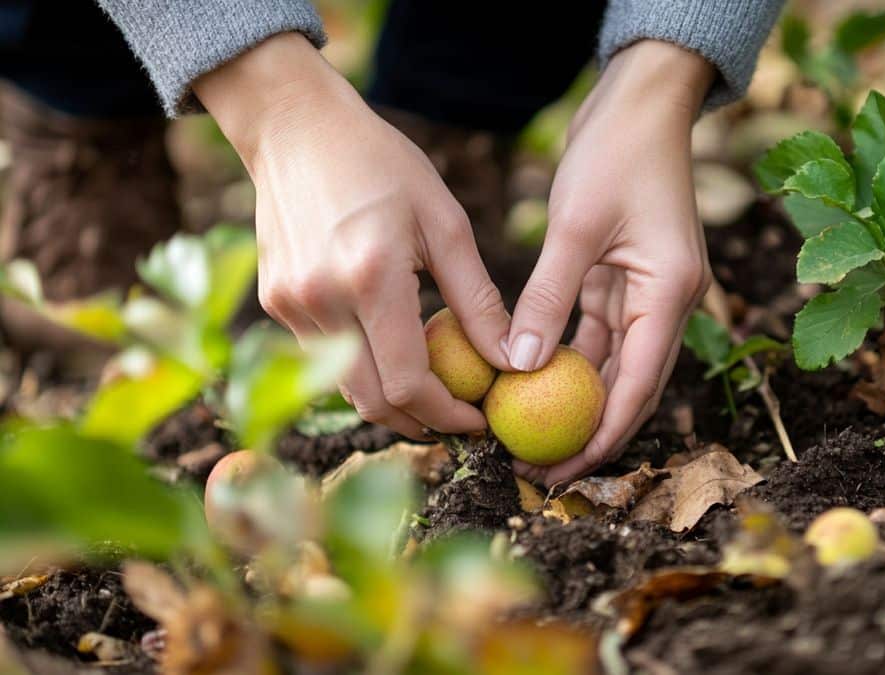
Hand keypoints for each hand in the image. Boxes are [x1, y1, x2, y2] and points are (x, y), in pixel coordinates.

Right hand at [195, 33, 509, 438]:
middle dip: (421, 422)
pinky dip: (361, 367)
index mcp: (371, 279)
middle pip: (374, 401)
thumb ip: (478, 300)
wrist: (296, 128)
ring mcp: (290, 306)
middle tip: (459, 419)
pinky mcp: (274, 304)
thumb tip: (513, 360)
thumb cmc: (383, 166)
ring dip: (390, 400)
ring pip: (345, 386)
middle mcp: (321, 301)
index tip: (480, 418)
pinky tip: (391, 347)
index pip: (410, 384)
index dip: (448, 415)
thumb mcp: (445, 224)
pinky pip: (323, 357)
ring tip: (433, 388)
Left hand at [509, 41, 714, 485]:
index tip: (568, 470)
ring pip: (615, 365)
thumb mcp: (576, 226)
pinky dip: (571, 360)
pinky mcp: (627, 280)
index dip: (606, 433)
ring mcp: (649, 292)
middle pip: (633, 385)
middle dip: (593, 432)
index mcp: (671, 292)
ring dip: (579, 401)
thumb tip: (515, 367)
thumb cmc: (615, 152)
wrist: (641, 103)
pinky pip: (600, 334)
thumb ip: (548, 298)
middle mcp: (669, 301)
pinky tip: (532, 383)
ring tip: (532, 437)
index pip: (641, 382)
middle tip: (542, 470)